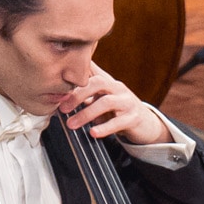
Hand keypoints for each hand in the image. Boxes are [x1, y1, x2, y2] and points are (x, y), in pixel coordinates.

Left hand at [54, 66, 172, 147]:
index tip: (58, 84)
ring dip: (86, 113)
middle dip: (78, 95)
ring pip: (106, 102)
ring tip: (72, 124)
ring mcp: (127, 102)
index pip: (91, 71)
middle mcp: (118, 88)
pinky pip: (118, 122)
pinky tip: (93, 133)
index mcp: (107, 81)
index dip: (76, 74)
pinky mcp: (134, 118)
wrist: (145, 123)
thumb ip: (84, 91)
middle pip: (98, 83)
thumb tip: (59, 90)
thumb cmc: (117, 109)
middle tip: (63, 108)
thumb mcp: (101, 97)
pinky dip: (104, 128)